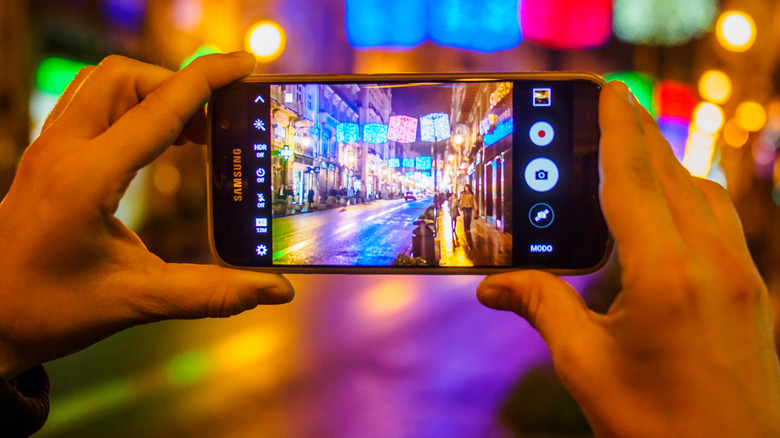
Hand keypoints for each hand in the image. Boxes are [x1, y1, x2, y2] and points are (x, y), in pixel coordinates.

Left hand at [0, 53, 293, 379]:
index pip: (158, 110)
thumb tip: (276, 289)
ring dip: (151, 92)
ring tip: (188, 134)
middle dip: (177, 85)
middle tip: (214, 124)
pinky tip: (151, 141)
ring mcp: (47, 148)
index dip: (206, 80)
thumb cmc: (53, 310)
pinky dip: (128, 104)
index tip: (244, 64)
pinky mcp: (45, 154)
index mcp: (86, 181)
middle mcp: (62, 152)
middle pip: (125, 77)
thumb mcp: (138, 301)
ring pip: (103, 82)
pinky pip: (88, 101)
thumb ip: (212, 293)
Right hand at [478, 82, 779, 436]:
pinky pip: (720, 220)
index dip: (617, 130)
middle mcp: (712, 265)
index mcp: (665, 279)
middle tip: (611, 105)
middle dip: (639, 134)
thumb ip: (542, 308)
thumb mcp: (585, 366)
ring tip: (630, 151)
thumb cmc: (656, 427)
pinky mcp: (751, 291)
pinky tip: (667, 204)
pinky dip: (689, 194)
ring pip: (701, 193)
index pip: (634, 181)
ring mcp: (740, 277)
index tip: (607, 91)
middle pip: (671, 175)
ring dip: (665, 163)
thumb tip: (494, 284)